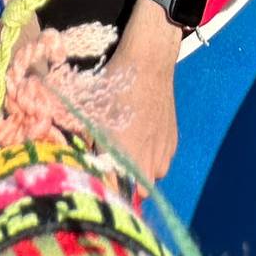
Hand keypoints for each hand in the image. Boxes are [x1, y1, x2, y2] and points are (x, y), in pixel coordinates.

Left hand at [103, 34, 178, 180]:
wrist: (148, 63)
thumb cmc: (115, 85)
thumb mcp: (93, 112)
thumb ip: (89, 143)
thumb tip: (83, 160)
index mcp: (125, 156)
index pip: (118, 191)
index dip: (110, 188)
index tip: (102, 178)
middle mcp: (147, 160)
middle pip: (138, 191)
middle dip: (127, 183)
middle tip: (114, 165)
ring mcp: (163, 151)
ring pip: (153, 177)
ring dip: (142, 171)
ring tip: (130, 151)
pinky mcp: (173, 141)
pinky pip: (163, 161)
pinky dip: (154, 157)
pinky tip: (145, 138)